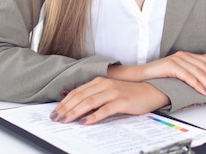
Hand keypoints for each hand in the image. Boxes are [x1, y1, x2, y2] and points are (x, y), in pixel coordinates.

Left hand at [50, 77, 168, 124]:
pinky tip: (85, 122)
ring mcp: (113, 92)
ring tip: (66, 120)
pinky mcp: (122, 101)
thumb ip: (94, 96)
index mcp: (100, 81)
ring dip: (75, 112)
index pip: (77, 92)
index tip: (55, 111)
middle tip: (56, 118)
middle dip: (66, 108)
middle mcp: (105, 85)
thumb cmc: (128, 93)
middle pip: (80, 96)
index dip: (64, 102)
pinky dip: (94, 116)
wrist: (150, 91)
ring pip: (90, 102)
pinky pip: (105, 110)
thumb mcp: (108, 92)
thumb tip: (76, 107)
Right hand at [109, 51, 205, 100]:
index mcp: (188, 55)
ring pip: (199, 72)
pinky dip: (197, 84)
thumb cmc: (160, 75)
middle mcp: (184, 55)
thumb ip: (193, 66)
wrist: (141, 75)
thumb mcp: (179, 69)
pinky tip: (203, 91)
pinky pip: (188, 76)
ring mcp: (177, 59)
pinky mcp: (170, 66)